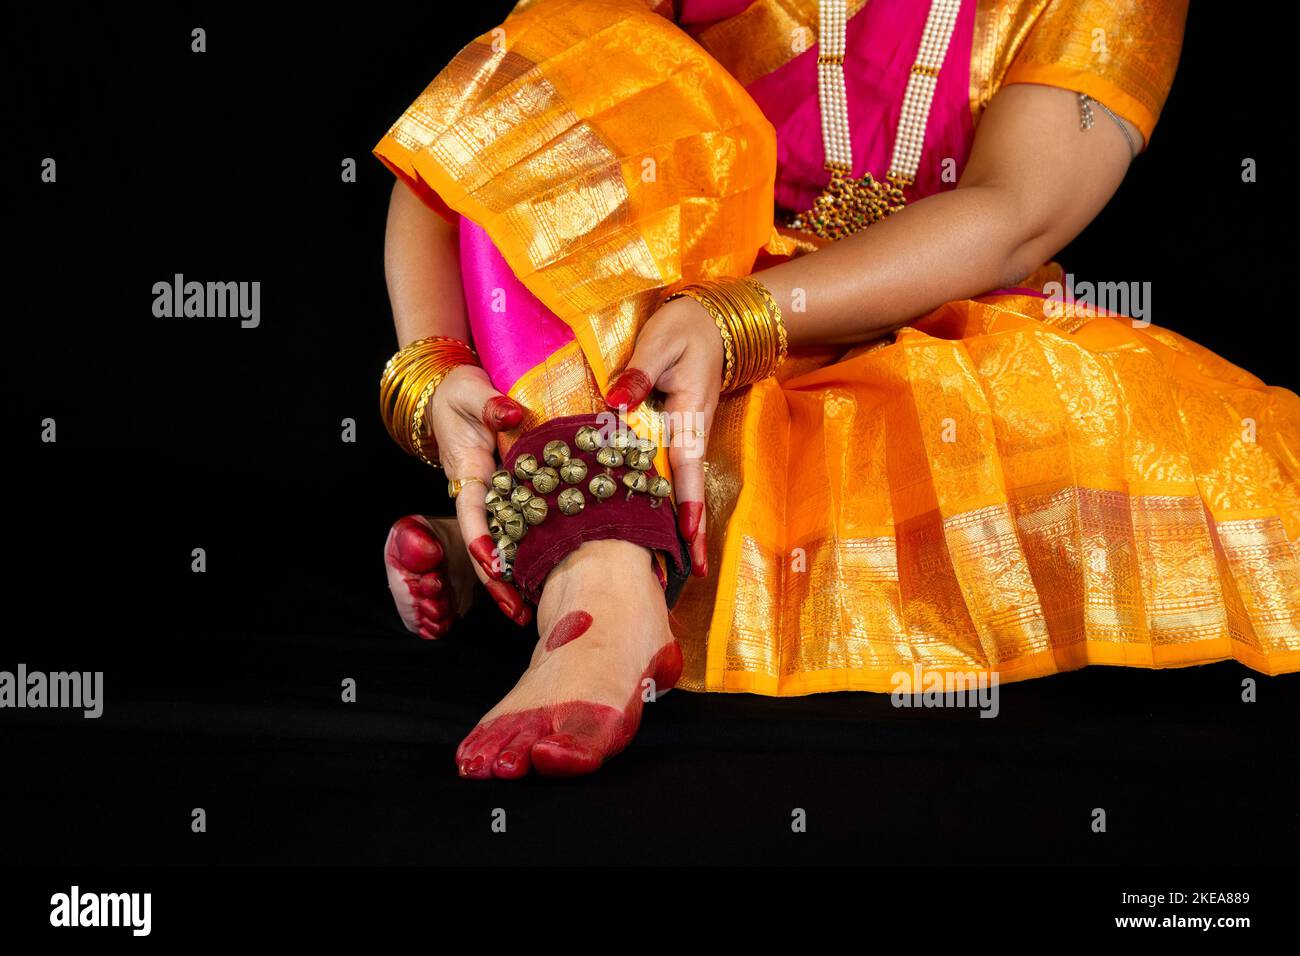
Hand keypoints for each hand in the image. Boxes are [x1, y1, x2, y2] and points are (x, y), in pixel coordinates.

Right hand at [427, 363, 531, 624]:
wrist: (455, 393)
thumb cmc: (460, 393)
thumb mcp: (471, 390)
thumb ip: (490, 402)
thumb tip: (511, 412)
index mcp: (466, 472)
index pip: (472, 512)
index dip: (480, 540)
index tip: (491, 565)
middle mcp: (479, 492)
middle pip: (485, 543)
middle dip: (497, 581)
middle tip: (518, 613)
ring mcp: (495, 497)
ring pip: (502, 542)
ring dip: (514, 577)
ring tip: (531, 611)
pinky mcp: (512, 495)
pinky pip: (520, 527)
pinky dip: (529, 552)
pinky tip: (547, 575)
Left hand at [605, 296, 720, 575]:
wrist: (710, 321)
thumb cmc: (684, 329)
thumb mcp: (660, 342)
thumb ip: (638, 372)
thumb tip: (615, 403)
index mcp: (689, 415)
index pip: (688, 466)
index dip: (688, 503)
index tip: (688, 537)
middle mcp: (689, 432)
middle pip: (689, 489)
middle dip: (691, 531)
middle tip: (690, 574)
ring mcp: (683, 435)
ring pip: (680, 484)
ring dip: (680, 522)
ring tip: (678, 563)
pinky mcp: (674, 432)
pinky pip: (669, 470)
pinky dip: (667, 499)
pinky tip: (657, 522)